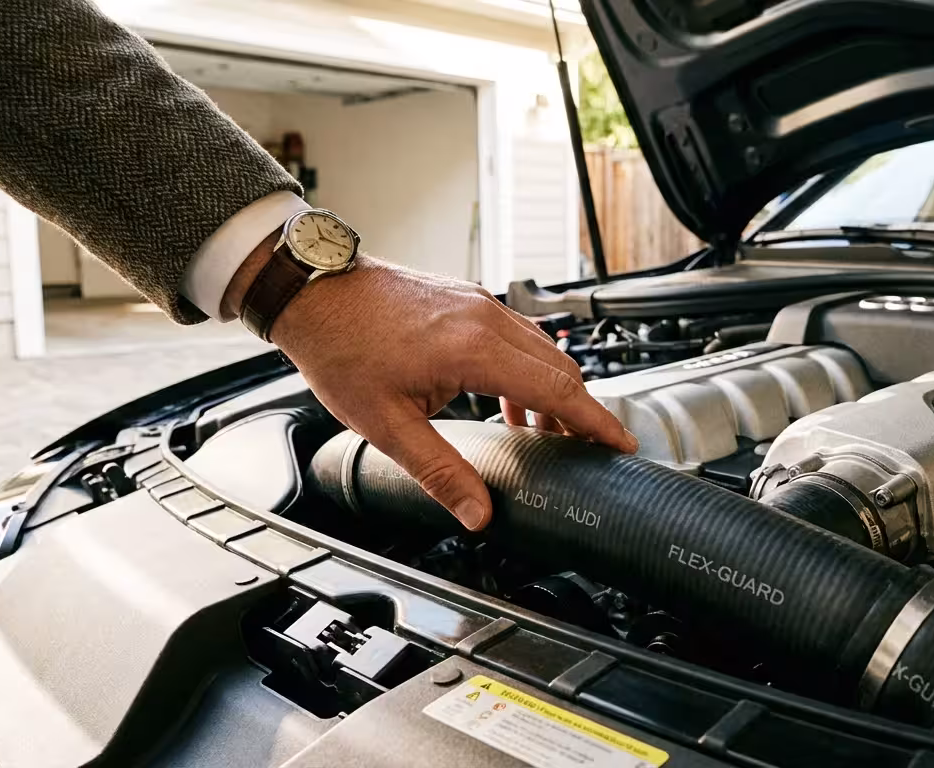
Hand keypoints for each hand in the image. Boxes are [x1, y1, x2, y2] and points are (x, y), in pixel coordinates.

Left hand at [225, 246, 636, 530]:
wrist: (312, 291)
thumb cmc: (341, 347)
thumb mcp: (387, 424)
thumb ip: (440, 471)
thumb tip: (477, 512)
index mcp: (475, 350)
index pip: (559, 390)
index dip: (595, 422)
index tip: (621, 443)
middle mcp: (486, 319)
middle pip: (561, 368)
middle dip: (580, 411)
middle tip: (588, 448)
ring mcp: (478, 304)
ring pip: (542, 349)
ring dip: (553, 391)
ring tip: (545, 434)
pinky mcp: (466, 300)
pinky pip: (518, 336)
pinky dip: (528, 369)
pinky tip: (508, 400)